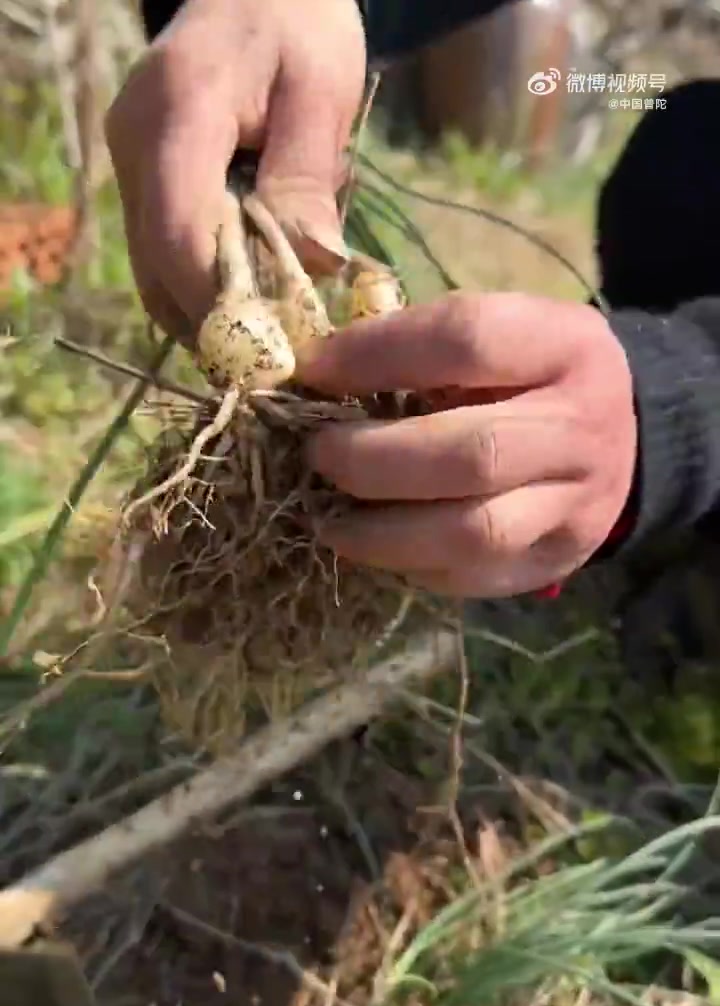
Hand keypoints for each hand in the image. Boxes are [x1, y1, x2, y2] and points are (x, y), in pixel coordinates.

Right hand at [106, 0, 365, 342]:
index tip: (282, 349)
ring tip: (275, 335)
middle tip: (285, 359)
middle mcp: (133, 147)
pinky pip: (163, 259)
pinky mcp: (139, 183)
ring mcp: (128, 167)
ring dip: (212, 318)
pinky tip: (254, 299)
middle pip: (158, 274)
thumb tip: (312, 272)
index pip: (180, 238)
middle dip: (221, 327)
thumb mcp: (320, 94)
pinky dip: (205, 291)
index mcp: (178, 116)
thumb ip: (307, 182)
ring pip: (155, 279)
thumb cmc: (298, 28)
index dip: (226, 307)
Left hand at [297, 292, 637, 597]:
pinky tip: (380, 548)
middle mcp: (581, 427)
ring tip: (332, 522)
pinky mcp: (557, 562)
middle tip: (319, 456)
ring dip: (384, 534)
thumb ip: (425, 346)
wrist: (626, 438)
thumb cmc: (532, 375)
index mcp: (566, 345)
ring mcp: (577, 504)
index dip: (377, 355)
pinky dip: (414, 566)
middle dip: (375, 461)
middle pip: (473, 454)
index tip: (314, 371)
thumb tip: (319, 375)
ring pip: (476, 533)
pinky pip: (475, 577)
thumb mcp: (504, 334)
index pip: (467, 340)